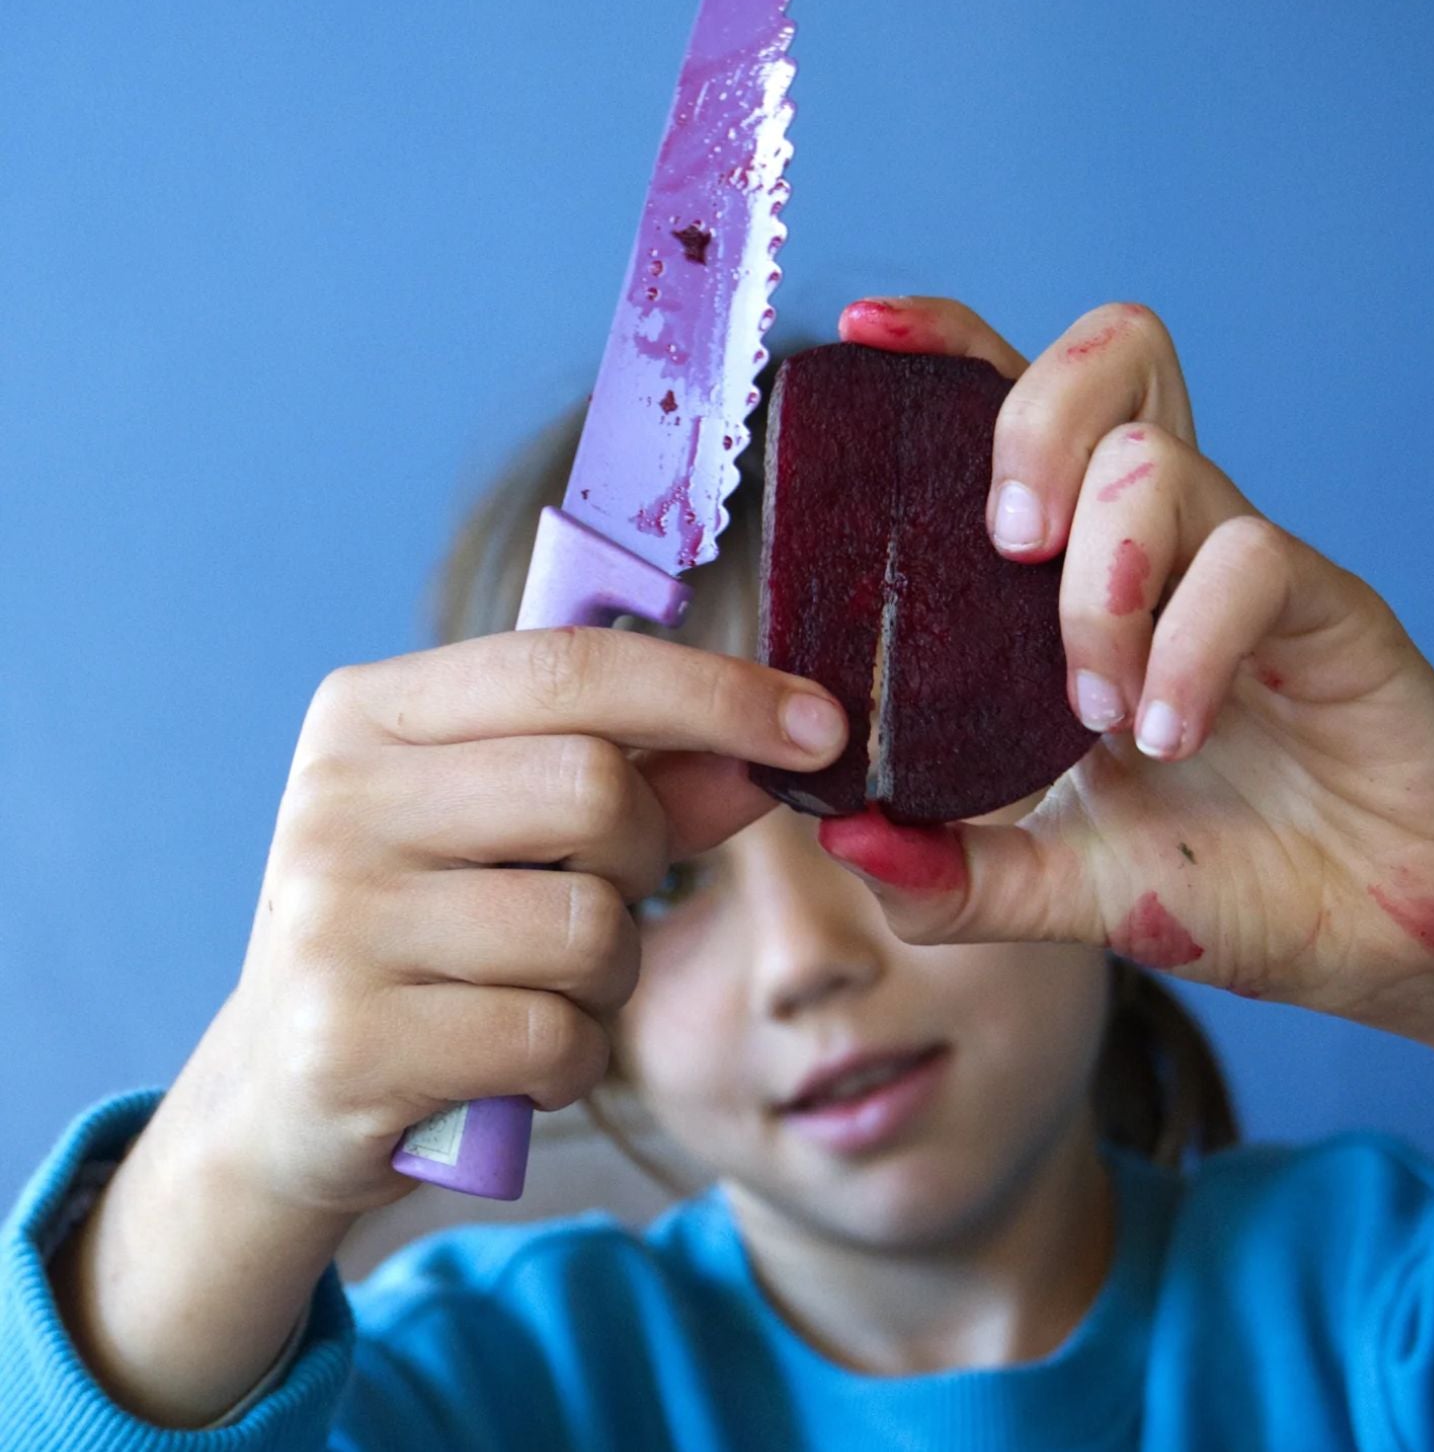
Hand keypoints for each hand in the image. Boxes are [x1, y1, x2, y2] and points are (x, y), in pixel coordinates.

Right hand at [196, 627, 845, 1217]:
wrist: (287, 1091)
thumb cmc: (436, 930)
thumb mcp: (522, 835)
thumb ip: (651, 781)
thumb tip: (783, 742)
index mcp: (369, 712)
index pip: (570, 668)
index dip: (713, 692)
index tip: (822, 727)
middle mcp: (334, 799)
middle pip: (595, 789)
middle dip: (643, 857)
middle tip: (597, 894)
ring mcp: (330, 922)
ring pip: (589, 928)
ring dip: (609, 974)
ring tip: (538, 987)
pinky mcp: (348, 1044)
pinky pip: (555, 1038)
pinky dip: (573, 1058)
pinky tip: (510, 1062)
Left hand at [822, 297, 1433, 1026]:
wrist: (1369, 934)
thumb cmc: (1217, 876)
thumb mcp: (1056, 884)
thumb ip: (952, 873)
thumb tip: (838, 835)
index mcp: (1089, 569)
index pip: (1023, 405)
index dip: (951, 346)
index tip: (868, 333)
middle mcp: (1169, 539)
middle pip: (1113, 359)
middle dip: (1030, 425)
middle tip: (1009, 553)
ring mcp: (1249, 563)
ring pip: (1159, 460)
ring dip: (1101, 584)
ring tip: (1100, 713)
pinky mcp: (1333, 608)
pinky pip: (1252, 560)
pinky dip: (1187, 648)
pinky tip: (1171, 732)